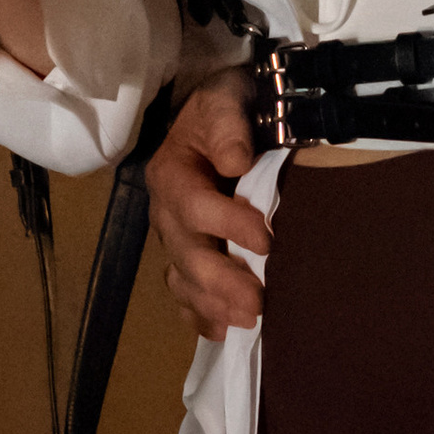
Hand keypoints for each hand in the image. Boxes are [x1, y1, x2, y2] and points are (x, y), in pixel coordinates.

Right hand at [148, 77, 269, 341]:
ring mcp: (174, 237)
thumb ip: (226, 126)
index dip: (229, 226)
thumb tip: (236, 161)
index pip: (195, 207)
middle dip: (221, 283)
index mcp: (171, 175)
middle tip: (258, 304)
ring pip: (184, 279)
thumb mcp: (223, 100)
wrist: (212, 113)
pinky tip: (221, 333)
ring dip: (212, 305)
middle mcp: (166, 212)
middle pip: (187, 255)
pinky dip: (198, 315)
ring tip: (246, 323)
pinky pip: (183, 291)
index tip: (267, 241)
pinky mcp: (184, 253)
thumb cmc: (222, 106)